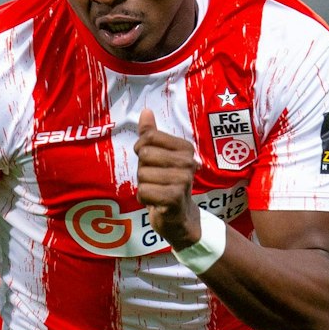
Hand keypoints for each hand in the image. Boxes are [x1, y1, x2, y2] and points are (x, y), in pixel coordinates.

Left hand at [133, 109, 201, 248]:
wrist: (180, 218)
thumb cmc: (166, 185)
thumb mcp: (159, 157)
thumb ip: (151, 135)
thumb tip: (146, 111)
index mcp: (185, 148)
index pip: (148, 137)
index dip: (141, 150)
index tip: (150, 161)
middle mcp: (187, 161)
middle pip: (144, 155)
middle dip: (142, 170)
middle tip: (155, 180)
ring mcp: (183, 180)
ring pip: (142, 174)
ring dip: (143, 186)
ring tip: (156, 192)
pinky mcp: (174, 198)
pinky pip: (143, 191)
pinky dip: (144, 199)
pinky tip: (156, 203)